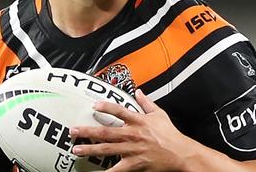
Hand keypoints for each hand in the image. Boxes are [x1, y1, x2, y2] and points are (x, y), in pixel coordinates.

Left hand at [69, 89, 199, 171]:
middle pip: (106, 131)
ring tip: (77, 149)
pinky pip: (117, 169)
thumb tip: (139, 92)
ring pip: (107, 150)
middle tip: (74, 130)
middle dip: (88, 131)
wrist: (180, 154)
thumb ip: (147, 103)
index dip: (106, 107)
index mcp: (138, 121)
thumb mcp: (159, 114)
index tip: (94, 105)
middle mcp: (133, 134)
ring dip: (90, 149)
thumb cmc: (170, 135)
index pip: (119, 111)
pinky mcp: (134, 164)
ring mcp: (132, 150)